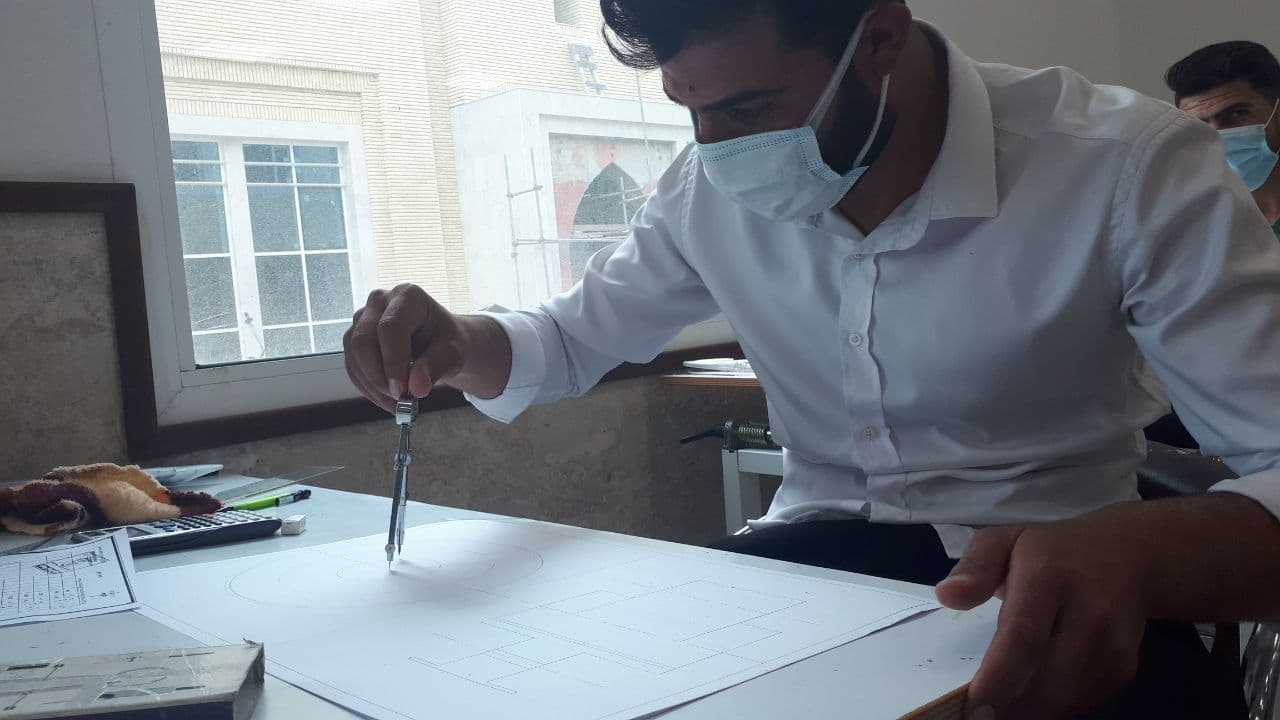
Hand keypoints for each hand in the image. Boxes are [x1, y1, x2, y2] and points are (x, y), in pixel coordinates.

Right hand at [344, 284, 465, 411]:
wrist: (440, 342)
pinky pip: (352, 366)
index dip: (393, 361)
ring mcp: (362, 318)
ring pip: (354, 355)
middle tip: (398, 400)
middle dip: (378, 376)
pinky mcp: (354, 338)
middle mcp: (379, 301)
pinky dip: (368, 388)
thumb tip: (416, 388)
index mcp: (408, 296)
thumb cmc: (446, 342)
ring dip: (373, 386)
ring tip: (398, 405)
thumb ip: (436, 367)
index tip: (402, 390)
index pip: (390, 327)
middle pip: (363, 340)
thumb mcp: (452, 353)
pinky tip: (386, 400)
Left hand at [935, 514, 1149, 718]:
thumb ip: (974, 567)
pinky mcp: (1125, 666)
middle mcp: (1088, 611)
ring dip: (1030, 710)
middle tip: (978, 716)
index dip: (999, 677)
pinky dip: (1054, 705)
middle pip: (1048, 677)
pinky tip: (1032, 694)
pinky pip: (1084, 700)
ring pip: (1066, 696)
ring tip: (1000, 708)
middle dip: (1010, 707)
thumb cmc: (1049, 550)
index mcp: (1048, 576)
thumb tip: (946, 595)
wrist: (1126, 555)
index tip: (975, 706)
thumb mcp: (1003, 540)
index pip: (1024, 636)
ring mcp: (1113, 642)